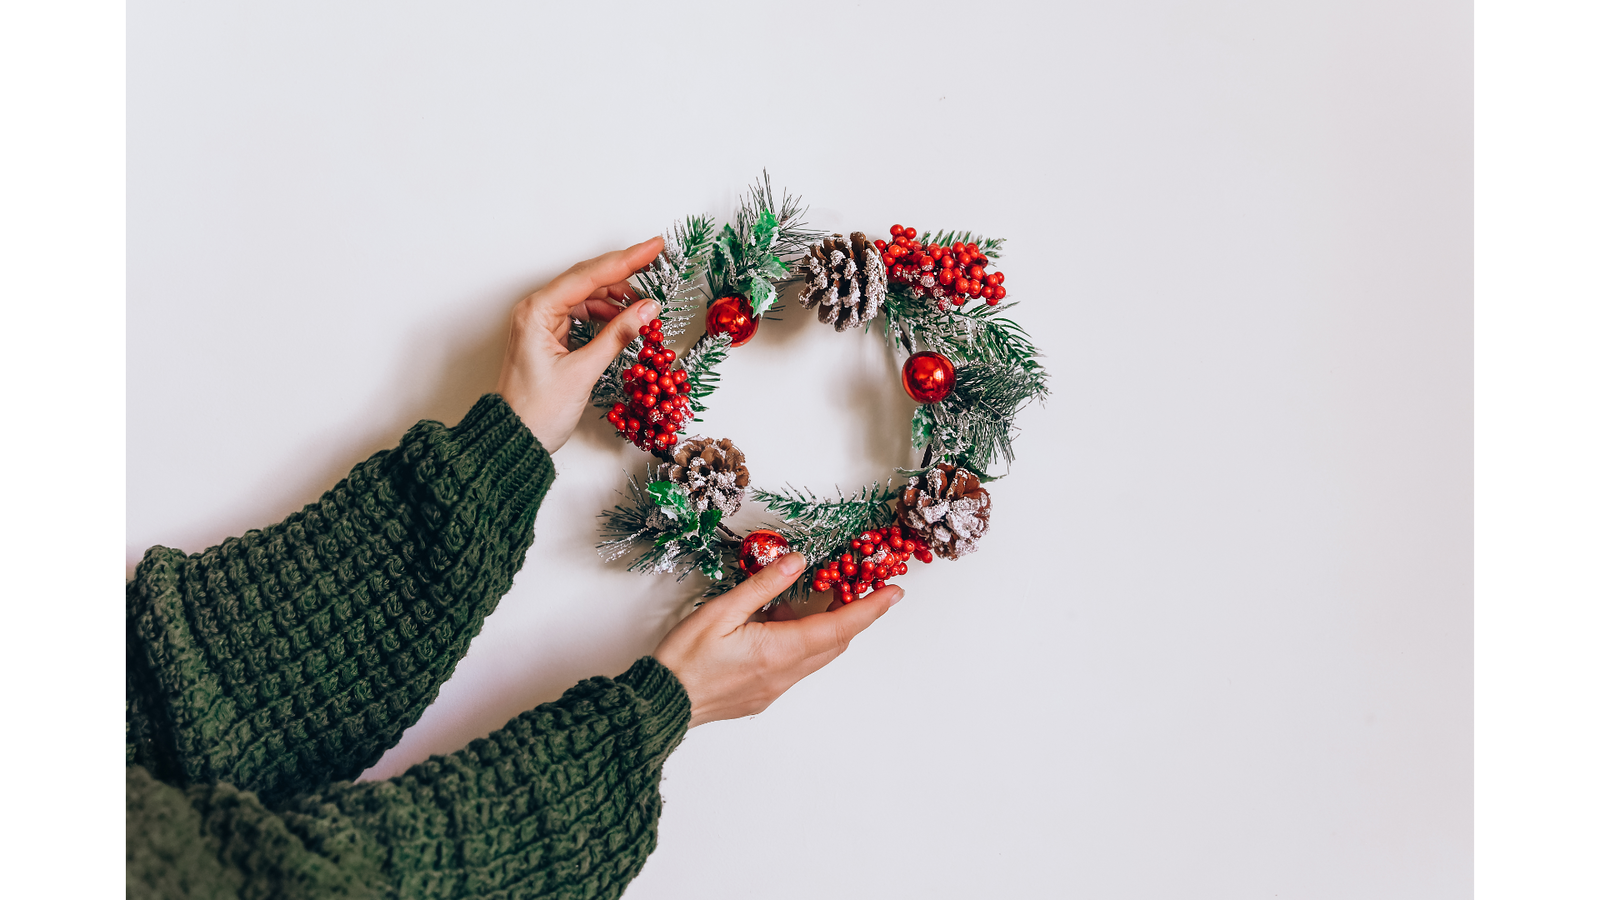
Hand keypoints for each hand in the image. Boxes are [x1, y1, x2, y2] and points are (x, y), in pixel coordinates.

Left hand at [495, 236, 665, 452]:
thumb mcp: (582, 372)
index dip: (625, 259)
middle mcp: (536, 310)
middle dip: (622, 270)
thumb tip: (647, 309)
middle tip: (655, 257)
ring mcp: (541, 322)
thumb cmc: (538, 410)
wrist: (514, 438)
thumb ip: (616, 336)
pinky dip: (604, 314)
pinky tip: (624, 320)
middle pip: (585, 278)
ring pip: (584, 295)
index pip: (588, 275)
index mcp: (537, 312)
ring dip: (615, 297)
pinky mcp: (548, 336)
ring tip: (644, 305)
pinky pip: (580, 313)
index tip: (654, 246)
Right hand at [651, 553, 902, 727]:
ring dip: (821, 628)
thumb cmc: (684, 657)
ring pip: (815, 655)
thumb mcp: (721, 611)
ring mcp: (776, 688)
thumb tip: (798, 562)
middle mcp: (785, 674)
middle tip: (858, 587)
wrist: (662, 703)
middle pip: (834, 642)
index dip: (870, 609)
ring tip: (796, 602)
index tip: (894, 592)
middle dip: (852, 615)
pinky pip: (796, 665)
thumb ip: (764, 586)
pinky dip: (799, 641)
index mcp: (779, 651)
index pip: (839, 627)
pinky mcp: (764, 695)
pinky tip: (773, 625)